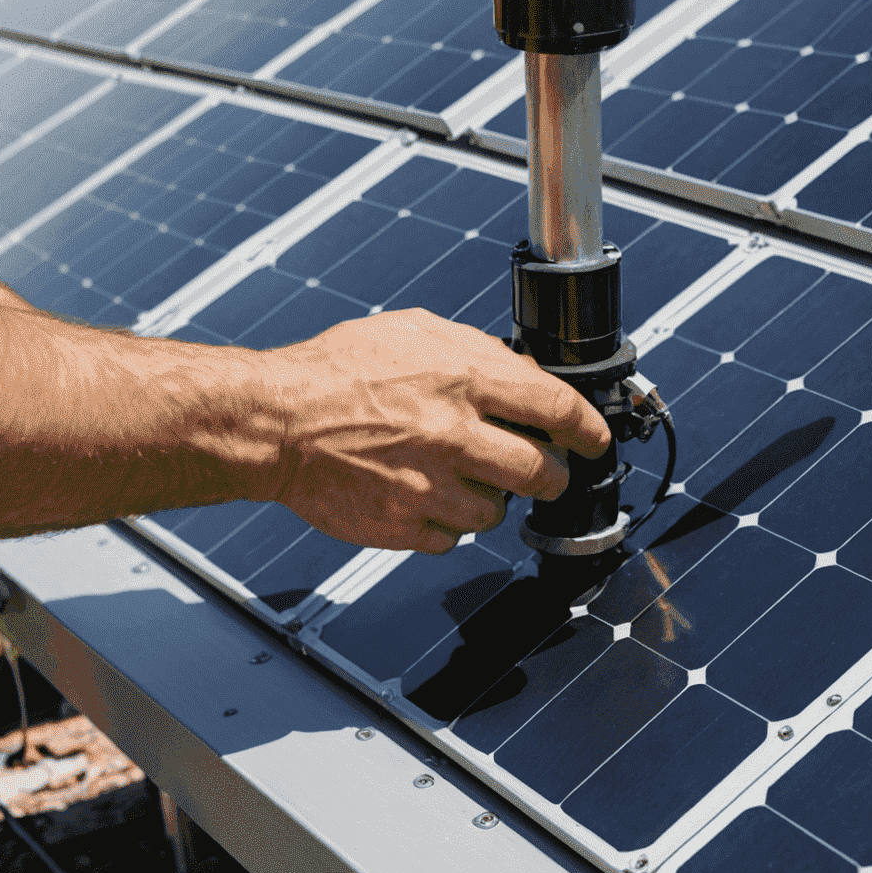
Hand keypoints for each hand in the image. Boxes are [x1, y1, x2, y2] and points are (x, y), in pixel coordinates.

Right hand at [269, 309, 608, 553]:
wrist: (276, 421)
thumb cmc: (337, 371)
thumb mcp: (414, 333)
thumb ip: (477, 352)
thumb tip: (527, 377)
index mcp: (463, 378)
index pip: (556, 408)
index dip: (589, 429)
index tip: (596, 439)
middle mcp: (452, 434)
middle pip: (543, 474)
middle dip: (552, 476)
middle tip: (543, 471)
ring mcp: (428, 487)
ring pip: (498, 513)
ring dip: (490, 498)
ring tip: (458, 475)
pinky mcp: (403, 526)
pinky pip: (451, 539)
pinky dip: (445, 523)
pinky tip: (423, 495)